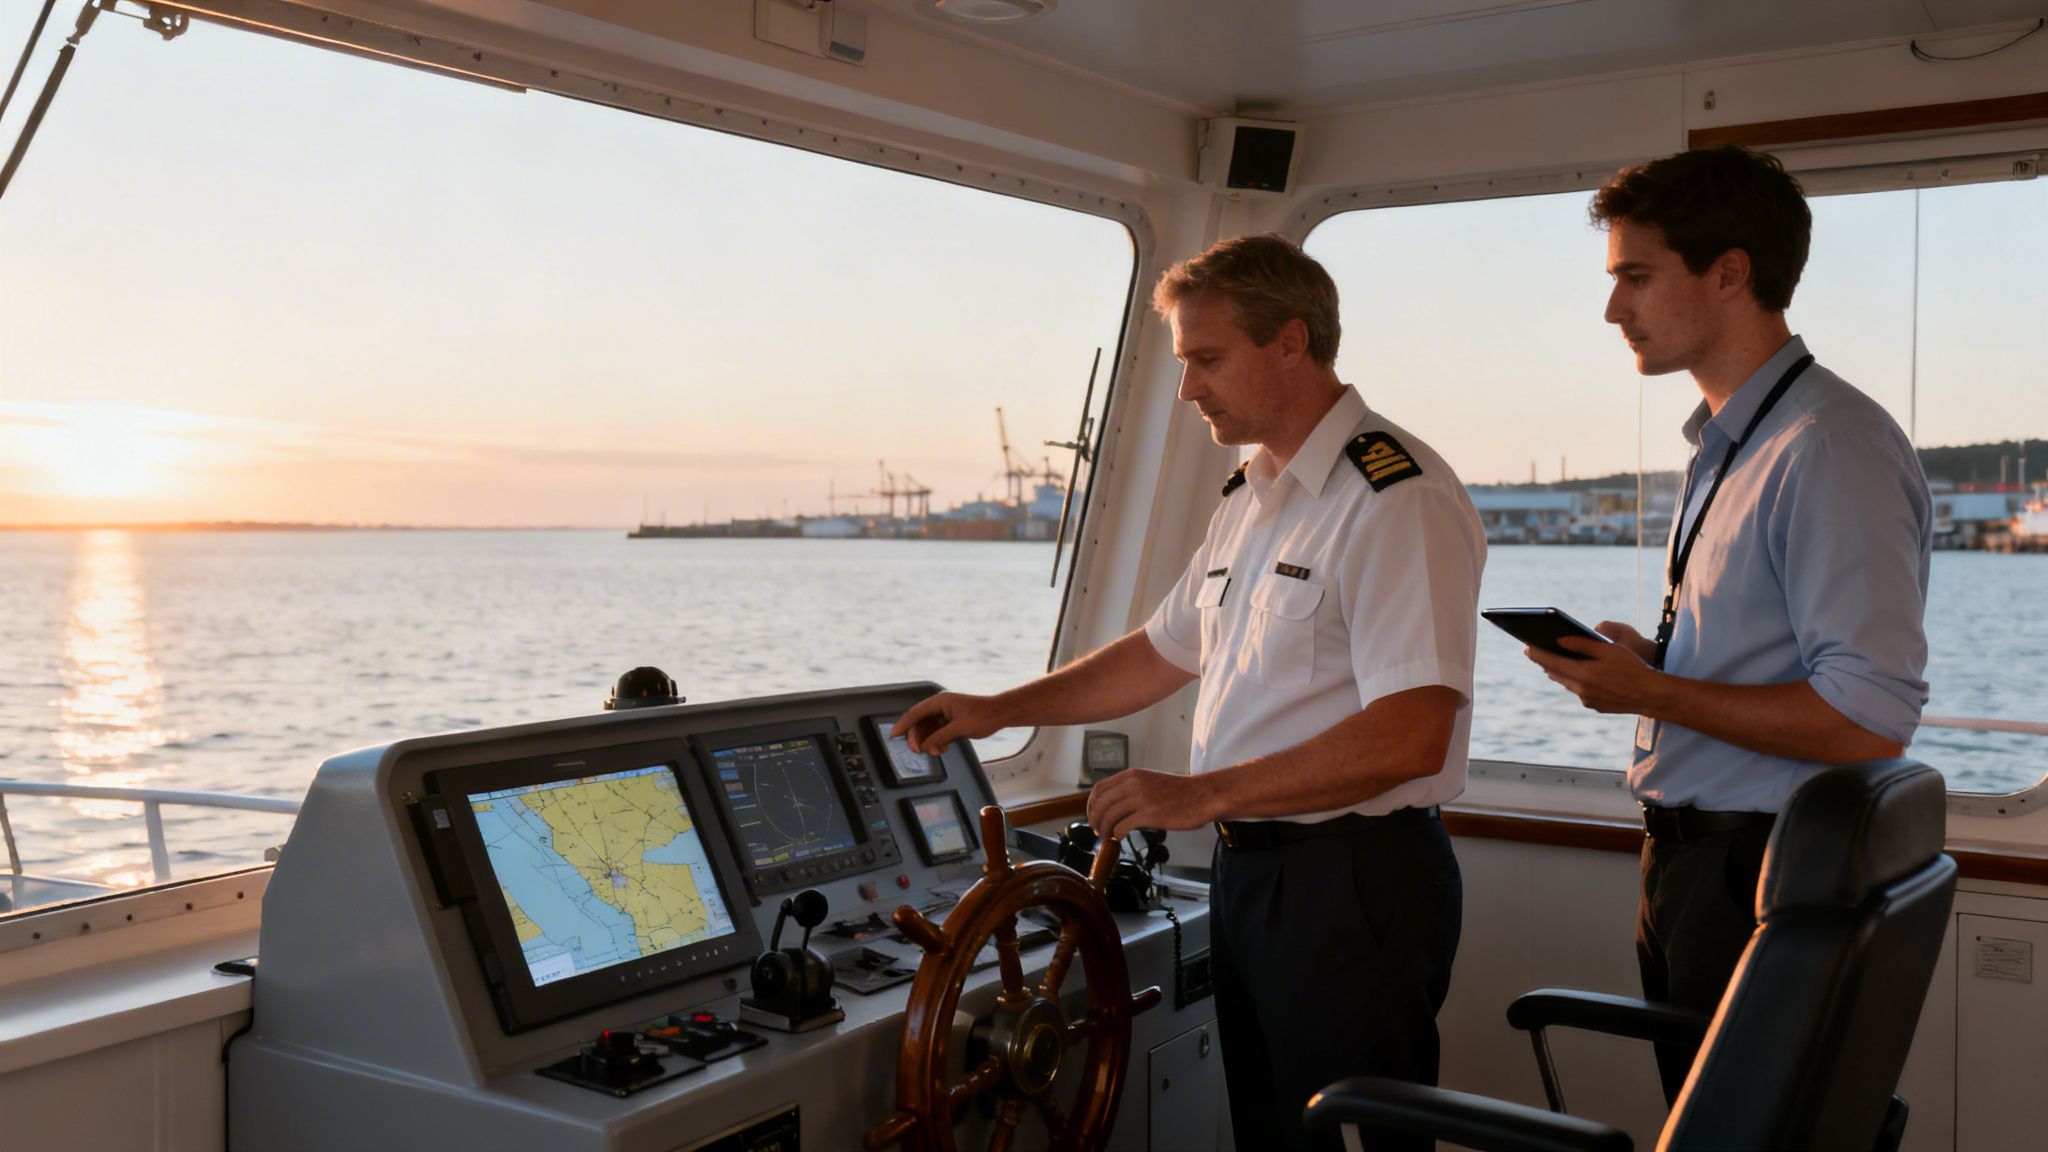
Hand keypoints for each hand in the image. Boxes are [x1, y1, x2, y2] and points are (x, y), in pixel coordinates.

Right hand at [892, 691, 1004, 755]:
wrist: (999, 714)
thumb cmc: (984, 715)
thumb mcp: (960, 728)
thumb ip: (940, 737)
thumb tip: (925, 745)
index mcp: (940, 701)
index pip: (916, 713)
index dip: (903, 724)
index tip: (894, 734)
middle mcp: (940, 706)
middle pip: (920, 723)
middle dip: (918, 738)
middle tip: (918, 751)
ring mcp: (945, 714)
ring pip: (927, 730)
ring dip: (929, 742)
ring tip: (936, 751)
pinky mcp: (950, 722)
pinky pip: (936, 733)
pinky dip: (936, 742)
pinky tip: (942, 749)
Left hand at [1085, 769, 1214, 839]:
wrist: (1203, 795)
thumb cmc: (1180, 792)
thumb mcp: (1151, 781)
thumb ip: (1132, 788)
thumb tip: (1114, 805)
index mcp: (1132, 775)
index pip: (1100, 788)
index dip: (1092, 805)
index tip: (1093, 816)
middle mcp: (1133, 783)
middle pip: (1100, 803)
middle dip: (1094, 819)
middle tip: (1097, 831)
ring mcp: (1141, 798)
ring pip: (1109, 815)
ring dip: (1104, 829)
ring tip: (1107, 836)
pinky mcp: (1150, 814)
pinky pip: (1123, 826)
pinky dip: (1117, 833)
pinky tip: (1120, 837)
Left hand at [1524, 620, 1664, 715]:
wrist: (1650, 695)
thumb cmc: (1632, 667)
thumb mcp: (1608, 650)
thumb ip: (1582, 644)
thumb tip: (1560, 640)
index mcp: (1583, 674)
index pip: (1552, 662)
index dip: (1538, 654)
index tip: (1526, 646)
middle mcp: (1581, 690)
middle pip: (1556, 674)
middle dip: (1545, 662)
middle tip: (1534, 651)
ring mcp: (1587, 700)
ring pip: (1567, 683)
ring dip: (1559, 672)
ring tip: (1550, 661)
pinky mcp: (1594, 705)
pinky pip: (1579, 690)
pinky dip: (1575, 680)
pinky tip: (1575, 673)